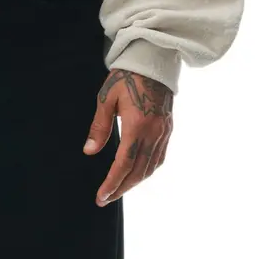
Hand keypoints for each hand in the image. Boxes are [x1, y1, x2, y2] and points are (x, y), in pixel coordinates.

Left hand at [83, 68, 172, 204]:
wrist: (153, 60)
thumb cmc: (126, 76)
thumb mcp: (106, 98)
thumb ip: (99, 126)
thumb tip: (90, 150)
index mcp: (137, 124)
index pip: (124, 163)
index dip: (112, 183)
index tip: (101, 196)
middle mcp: (154, 132)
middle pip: (139, 171)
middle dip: (121, 188)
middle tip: (105, 199)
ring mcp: (164, 132)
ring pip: (151, 167)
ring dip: (134, 182)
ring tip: (118, 189)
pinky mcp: (168, 129)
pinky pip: (159, 157)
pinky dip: (147, 170)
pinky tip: (136, 174)